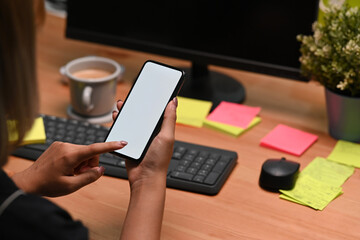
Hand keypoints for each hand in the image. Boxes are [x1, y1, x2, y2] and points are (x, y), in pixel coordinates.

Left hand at [12, 141, 126, 196]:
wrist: (28, 182)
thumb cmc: (47, 185)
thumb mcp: (71, 186)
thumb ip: (89, 177)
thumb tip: (100, 169)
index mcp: (70, 155)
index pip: (95, 149)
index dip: (110, 146)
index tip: (121, 143)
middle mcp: (66, 146)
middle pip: (90, 152)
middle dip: (89, 164)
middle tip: (79, 175)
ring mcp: (61, 145)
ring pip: (83, 152)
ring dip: (82, 163)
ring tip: (70, 173)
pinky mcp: (58, 146)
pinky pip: (75, 151)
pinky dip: (75, 160)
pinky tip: (65, 169)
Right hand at [113, 98, 176, 187]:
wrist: (144, 178)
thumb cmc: (158, 160)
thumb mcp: (167, 137)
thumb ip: (169, 119)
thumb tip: (173, 101)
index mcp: (162, 130)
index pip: (160, 111)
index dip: (156, 100)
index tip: (152, 89)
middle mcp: (151, 133)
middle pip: (144, 114)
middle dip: (138, 104)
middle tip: (132, 95)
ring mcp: (140, 138)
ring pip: (132, 121)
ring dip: (127, 112)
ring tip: (121, 104)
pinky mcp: (129, 143)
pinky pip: (124, 130)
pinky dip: (119, 122)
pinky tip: (116, 117)